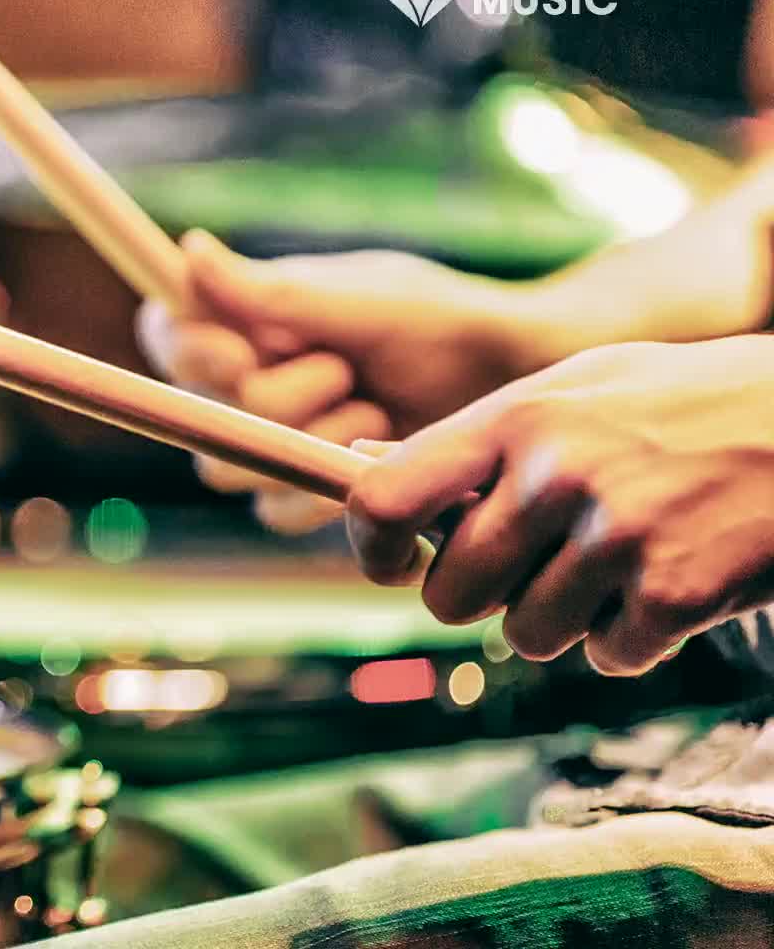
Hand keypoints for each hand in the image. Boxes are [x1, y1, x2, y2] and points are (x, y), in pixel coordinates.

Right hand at [137, 231, 550, 530]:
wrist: (515, 382)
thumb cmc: (441, 321)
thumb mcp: (359, 300)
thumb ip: (271, 294)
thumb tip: (189, 252)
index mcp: (247, 321)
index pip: (168, 335)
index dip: (188, 352)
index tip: (240, 353)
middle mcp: (249, 378)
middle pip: (198, 412)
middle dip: (274, 397)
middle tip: (344, 371)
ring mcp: (275, 437)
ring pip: (232, 467)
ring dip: (307, 437)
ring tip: (373, 410)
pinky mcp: (305, 489)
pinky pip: (275, 511)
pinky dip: (323, 487)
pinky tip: (375, 453)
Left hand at [346, 337, 773, 675]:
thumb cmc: (683, 405)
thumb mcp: (575, 389)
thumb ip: (474, 435)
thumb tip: (361, 458)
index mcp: (516, 418)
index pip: (385, 498)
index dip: (375, 547)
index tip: (395, 564)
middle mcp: (555, 475)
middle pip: (451, 597)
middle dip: (484, 599)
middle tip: (534, 568)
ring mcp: (615, 536)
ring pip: (529, 636)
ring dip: (567, 620)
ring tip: (619, 563)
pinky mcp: (674, 592)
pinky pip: (609, 656)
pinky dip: (635, 639)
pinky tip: (670, 582)